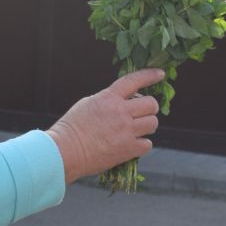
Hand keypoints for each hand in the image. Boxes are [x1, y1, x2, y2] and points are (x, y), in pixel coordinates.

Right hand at [48, 69, 163, 183]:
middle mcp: (121, 112)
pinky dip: (142, 145)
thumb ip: (108, 100)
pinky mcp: (128, 149)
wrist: (65, 151)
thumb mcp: (88, 104)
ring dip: (146, 126)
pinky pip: (147, 144)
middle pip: (151, 104)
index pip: (134, 81)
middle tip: (140, 114)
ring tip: (135, 130)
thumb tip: (123, 102)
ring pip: (152, 123)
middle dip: (149, 108)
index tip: (160, 74)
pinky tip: (131, 145)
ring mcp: (126, 131)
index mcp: (109, 98)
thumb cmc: (71, 128)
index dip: (150, 75)